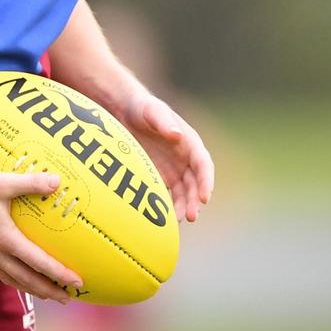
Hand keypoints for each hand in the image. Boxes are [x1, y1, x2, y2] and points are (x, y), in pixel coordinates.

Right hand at [0, 165, 83, 302]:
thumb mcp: (1, 182)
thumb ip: (30, 183)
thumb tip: (56, 181)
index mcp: (4, 239)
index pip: (38, 263)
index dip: (59, 274)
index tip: (77, 282)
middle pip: (27, 280)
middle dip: (49, 291)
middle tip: (68, 297)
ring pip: (12, 279)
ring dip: (32, 288)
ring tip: (48, 293)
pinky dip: (14, 279)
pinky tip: (18, 275)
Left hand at [119, 90, 214, 221]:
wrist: (124, 110)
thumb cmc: (142, 108)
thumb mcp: (152, 111)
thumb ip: (164, 122)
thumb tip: (177, 136)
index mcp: (190, 143)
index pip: (204, 165)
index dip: (207, 182)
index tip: (205, 198)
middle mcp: (186, 159)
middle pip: (196, 183)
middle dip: (195, 200)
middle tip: (191, 216)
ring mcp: (174, 169)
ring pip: (184, 193)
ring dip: (184, 207)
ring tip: (177, 222)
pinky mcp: (161, 176)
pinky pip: (169, 195)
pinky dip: (169, 206)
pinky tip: (164, 219)